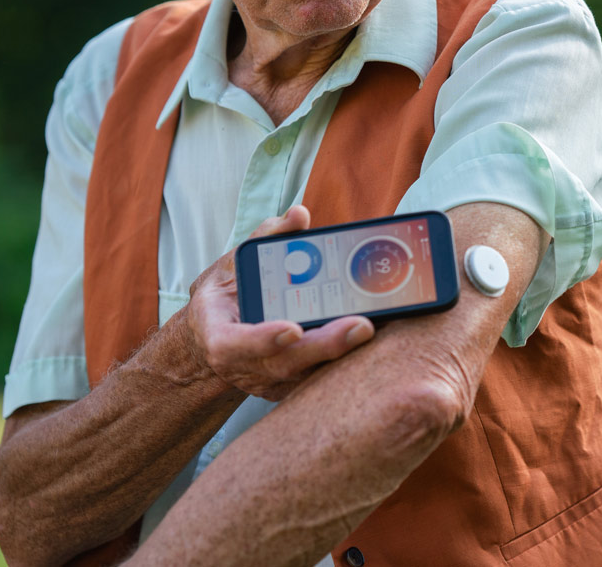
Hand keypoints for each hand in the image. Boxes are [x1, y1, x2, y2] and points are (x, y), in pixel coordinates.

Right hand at [184, 205, 374, 400]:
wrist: (221, 332)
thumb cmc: (230, 294)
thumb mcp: (236, 261)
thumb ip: (268, 236)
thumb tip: (299, 215)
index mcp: (221, 335)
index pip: (235, 344)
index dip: (263, 340)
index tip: (292, 328)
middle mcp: (246, 365)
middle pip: (285, 363)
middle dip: (325, 345)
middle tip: (362, 325)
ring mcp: (271, 380)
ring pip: (310, 374)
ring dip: (345, 353)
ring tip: (380, 327)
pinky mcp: (295, 385)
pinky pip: (322, 376)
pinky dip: (349, 359)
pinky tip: (379, 336)